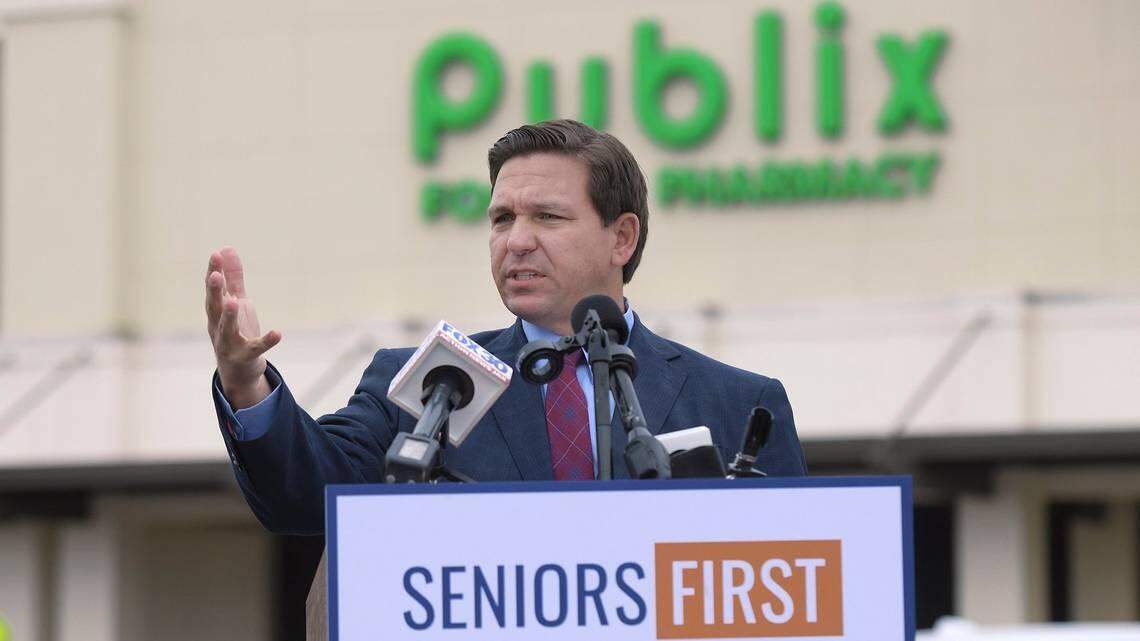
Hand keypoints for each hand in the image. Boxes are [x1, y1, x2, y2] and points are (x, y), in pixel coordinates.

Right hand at [205, 247, 280, 408]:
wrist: (238, 371)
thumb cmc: (235, 332)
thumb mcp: (236, 303)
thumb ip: (232, 277)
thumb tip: (226, 249)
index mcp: (216, 312)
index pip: (213, 289)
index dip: (213, 272)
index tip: (215, 254)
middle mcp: (217, 327)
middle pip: (213, 307)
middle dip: (214, 291)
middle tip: (215, 274)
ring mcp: (229, 344)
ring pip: (226, 329)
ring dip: (229, 316)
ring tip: (235, 301)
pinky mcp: (245, 357)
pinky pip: (256, 349)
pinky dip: (266, 341)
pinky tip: (277, 333)